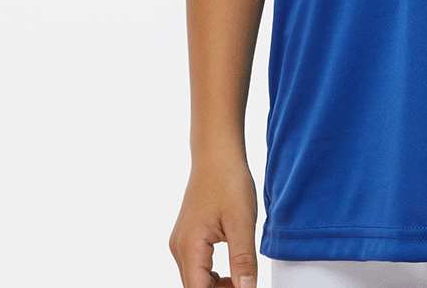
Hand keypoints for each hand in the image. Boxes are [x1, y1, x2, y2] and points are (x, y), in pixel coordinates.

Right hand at [168, 154, 259, 286]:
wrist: (217, 153)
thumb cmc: (228, 180)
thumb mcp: (242, 222)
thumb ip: (243, 260)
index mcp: (190, 246)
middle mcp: (179, 247)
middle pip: (195, 287)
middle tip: (246, 285)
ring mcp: (181, 241)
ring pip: (195, 279)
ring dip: (216, 286)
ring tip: (242, 280)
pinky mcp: (187, 236)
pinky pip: (196, 266)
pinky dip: (212, 275)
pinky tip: (232, 270)